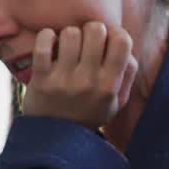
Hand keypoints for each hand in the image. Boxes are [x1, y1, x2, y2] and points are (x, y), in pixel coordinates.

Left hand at [21, 22, 137, 130]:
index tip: (106, 40)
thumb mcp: (116, 101)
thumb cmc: (88, 113)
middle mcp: (88, 82)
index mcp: (110, 86)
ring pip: (70, 33)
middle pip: (96, 30)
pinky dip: (46, 36)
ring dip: (68, 34)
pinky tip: (50, 43)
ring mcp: (63, 80)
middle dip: (91, 29)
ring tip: (67, 45)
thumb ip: (127, 74)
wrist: (55, 139)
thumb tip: (125, 44)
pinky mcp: (41, 79)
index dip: (115, 33)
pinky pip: (43, 44)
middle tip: (85, 40)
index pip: (122, 41)